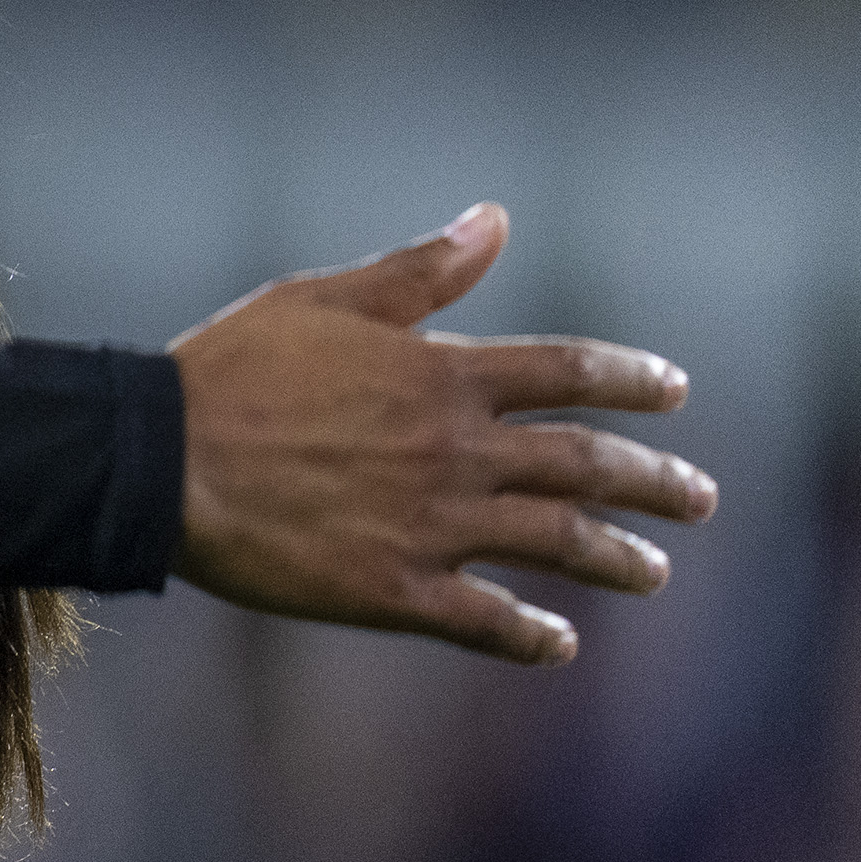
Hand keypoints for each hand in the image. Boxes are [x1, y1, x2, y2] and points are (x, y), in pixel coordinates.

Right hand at [169, 204, 712, 663]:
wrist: (161, 461)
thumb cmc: (231, 369)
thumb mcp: (322, 299)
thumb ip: (420, 271)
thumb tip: (494, 219)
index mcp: (442, 375)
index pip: (567, 373)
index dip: (628, 380)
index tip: (673, 391)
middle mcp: (457, 451)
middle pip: (585, 466)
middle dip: (655, 481)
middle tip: (699, 499)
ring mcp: (432, 526)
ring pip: (555, 543)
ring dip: (615, 559)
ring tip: (653, 572)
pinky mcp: (394, 591)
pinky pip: (485, 620)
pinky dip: (530, 635)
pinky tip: (558, 642)